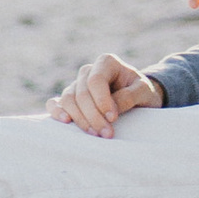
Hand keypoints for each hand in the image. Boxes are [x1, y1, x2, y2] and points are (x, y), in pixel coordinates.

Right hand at [49, 54, 163, 136]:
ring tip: (95, 135)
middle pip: (82, 93)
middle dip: (93, 116)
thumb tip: (111, 110)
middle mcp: (88, 71)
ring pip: (68, 100)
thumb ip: (130, 96)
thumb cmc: (140, 92)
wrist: (136, 99)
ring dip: (80, 119)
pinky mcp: (69, 99)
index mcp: (106, 62)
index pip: (96, 80)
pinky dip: (56, 112)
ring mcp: (76, 84)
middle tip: (107, 134)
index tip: (113, 118)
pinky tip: (65, 122)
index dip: (102, 100)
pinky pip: (55, 103)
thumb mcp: (144, 91)